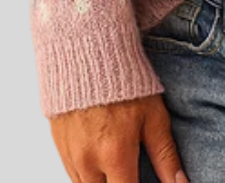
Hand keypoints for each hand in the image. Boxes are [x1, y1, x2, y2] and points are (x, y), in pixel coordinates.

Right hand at [50, 94, 189, 182]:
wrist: (87, 54)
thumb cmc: (125, 82)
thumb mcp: (154, 116)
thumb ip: (166, 156)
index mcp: (114, 156)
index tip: (146, 179)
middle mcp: (88, 162)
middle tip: (131, 170)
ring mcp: (70, 157)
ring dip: (104, 181)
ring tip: (119, 162)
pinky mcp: (59, 148)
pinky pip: (74, 175)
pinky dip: (90, 174)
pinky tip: (103, 157)